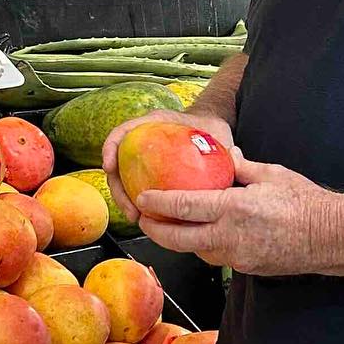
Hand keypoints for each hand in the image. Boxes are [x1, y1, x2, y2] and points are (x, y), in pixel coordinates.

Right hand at [102, 111, 236, 221]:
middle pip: (118, 165)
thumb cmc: (209, 129)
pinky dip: (139, 204)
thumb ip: (220, 143)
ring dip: (126, 201)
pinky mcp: (148, 175)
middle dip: (118, 190)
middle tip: (131, 209)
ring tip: (137, 218)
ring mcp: (143, 160)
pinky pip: (137, 190)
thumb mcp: (215, 132)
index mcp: (153, 125)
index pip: (122, 132)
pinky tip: (146, 218)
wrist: (210, 131)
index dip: (110, 148)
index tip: (109, 166)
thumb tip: (234, 155)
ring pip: (124, 181)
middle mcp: (143, 142)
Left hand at [134, 157, 343, 276]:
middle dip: (155, 230)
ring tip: (169, 225)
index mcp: (234, 208)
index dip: (158, 203)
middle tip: (144, 219)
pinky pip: (215, 258)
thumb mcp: (271, 174)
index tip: (142, 198)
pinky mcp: (246, 268)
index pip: (183, 207)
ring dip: (179, 240)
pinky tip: (201, 234)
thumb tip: (225, 154)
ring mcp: (237, 257)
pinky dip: (203, 246)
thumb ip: (241, 166)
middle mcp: (230, 236)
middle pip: (178, 240)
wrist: (333, 236)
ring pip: (195, 251)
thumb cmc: (305, 202)